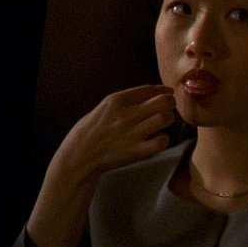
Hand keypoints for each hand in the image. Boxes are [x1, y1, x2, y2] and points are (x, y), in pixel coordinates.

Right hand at [52, 84, 176, 182]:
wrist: (78, 157)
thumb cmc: (90, 131)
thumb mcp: (103, 108)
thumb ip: (126, 100)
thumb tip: (153, 92)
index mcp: (116, 101)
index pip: (149, 89)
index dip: (163, 90)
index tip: (167, 93)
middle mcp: (125, 114)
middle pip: (163, 101)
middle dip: (170, 103)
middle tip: (167, 109)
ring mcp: (131, 133)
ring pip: (165, 118)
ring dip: (168, 120)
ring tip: (161, 124)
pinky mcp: (135, 151)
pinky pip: (161, 142)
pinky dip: (163, 140)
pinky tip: (156, 140)